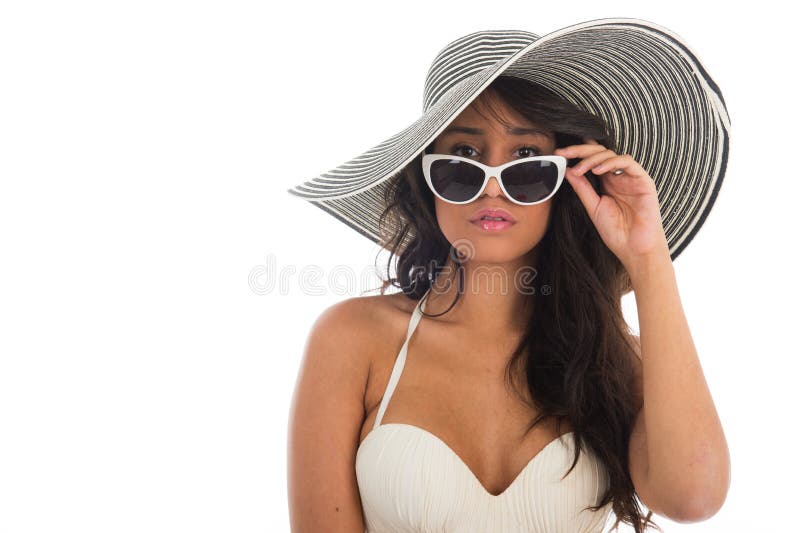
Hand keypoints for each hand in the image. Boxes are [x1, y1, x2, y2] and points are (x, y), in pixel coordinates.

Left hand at [554, 137, 669, 269]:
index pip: (591, 160)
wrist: (634, 249)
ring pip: (611, 154)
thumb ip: (582, 188)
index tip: (559, 155)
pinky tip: (597, 170)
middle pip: (599, 153)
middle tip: (564, 153)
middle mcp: (618, 177)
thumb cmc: (616, 232)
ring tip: (580, 168)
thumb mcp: (593, 207)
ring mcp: (631, 177)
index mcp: (606, 182)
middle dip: (580, 150)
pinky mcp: (643, 180)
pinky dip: (611, 162)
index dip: (576, 154)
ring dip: (592, 158)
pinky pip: (627, 162)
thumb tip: (567, 171)